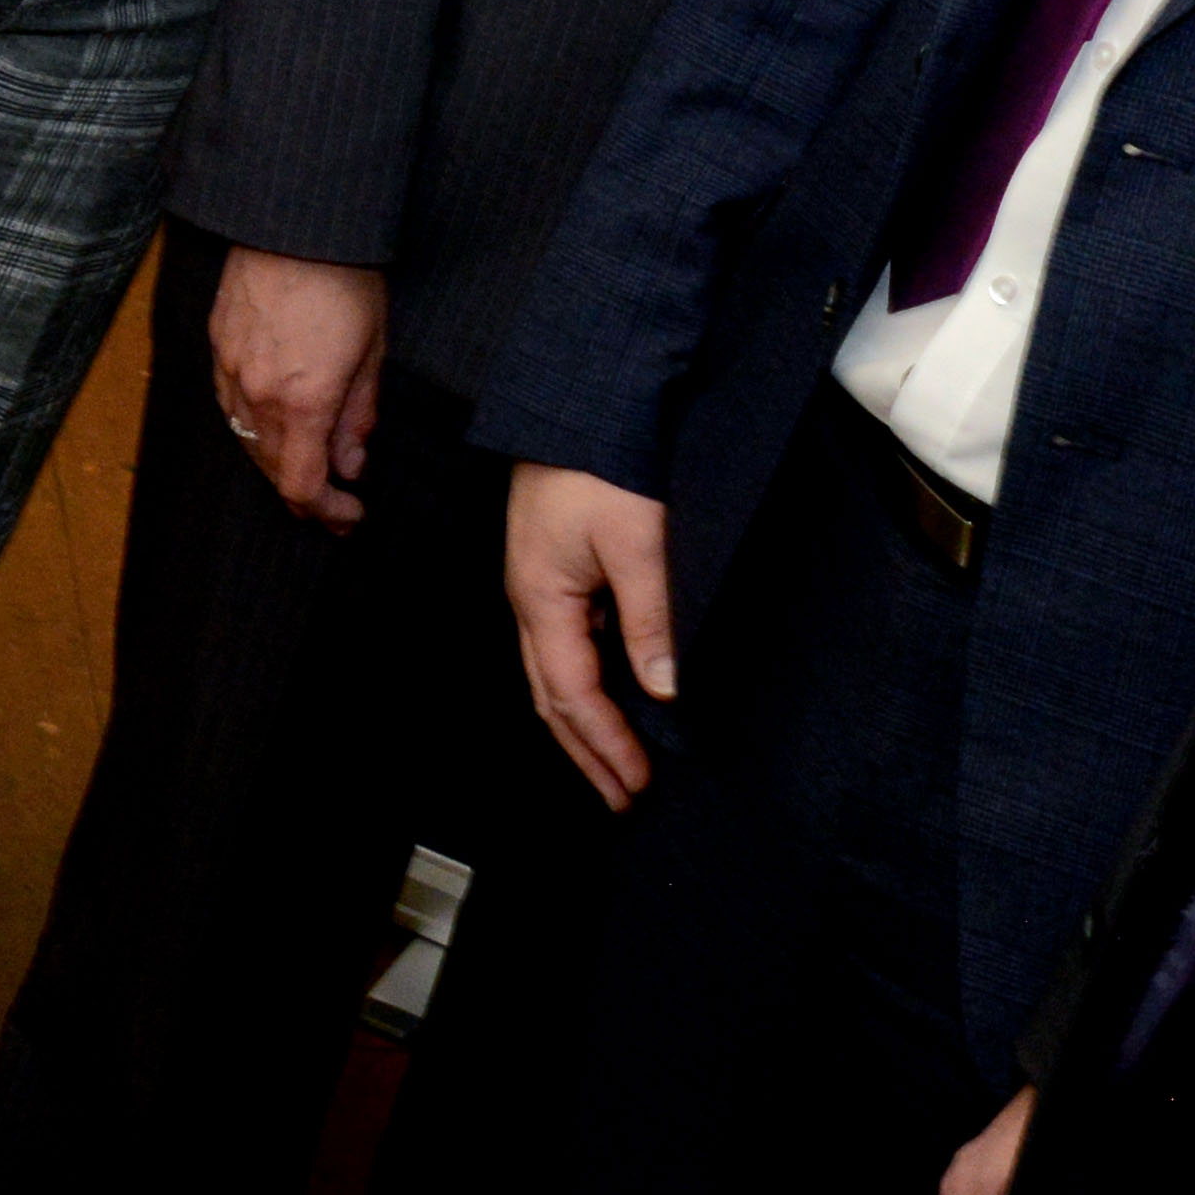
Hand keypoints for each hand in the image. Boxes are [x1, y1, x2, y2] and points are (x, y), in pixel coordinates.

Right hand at [205, 248, 389, 525]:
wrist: (297, 222)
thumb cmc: (347, 278)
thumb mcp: (372, 351)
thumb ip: (359, 414)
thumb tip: (351, 464)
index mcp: (305, 401)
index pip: (304, 486)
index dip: (328, 512)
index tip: (351, 515)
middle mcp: (259, 395)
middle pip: (273, 471)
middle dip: (307, 494)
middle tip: (335, 503)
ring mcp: (231, 370)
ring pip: (248, 443)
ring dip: (279, 464)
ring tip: (310, 466)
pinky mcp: (217, 345)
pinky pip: (231, 407)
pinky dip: (254, 429)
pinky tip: (276, 427)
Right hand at [506, 463, 678, 807]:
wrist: (579, 397)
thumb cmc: (601, 459)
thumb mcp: (636, 540)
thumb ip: (650, 617)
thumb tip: (662, 686)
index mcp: (541, 600)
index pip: (573, 696)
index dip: (606, 745)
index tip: (636, 783)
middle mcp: (532, 600)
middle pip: (553, 698)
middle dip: (587, 752)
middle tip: (622, 797)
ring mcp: (540, 585)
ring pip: (556, 674)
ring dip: (585, 724)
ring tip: (615, 763)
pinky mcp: (556, 568)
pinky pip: (569, 643)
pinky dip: (588, 682)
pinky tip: (615, 693)